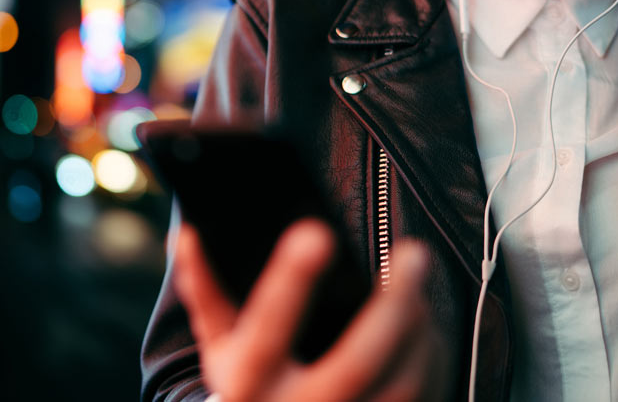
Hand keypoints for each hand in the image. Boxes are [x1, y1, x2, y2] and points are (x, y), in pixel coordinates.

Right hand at [174, 219, 447, 401]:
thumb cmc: (248, 388)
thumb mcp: (219, 348)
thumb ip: (205, 292)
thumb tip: (188, 234)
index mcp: (249, 385)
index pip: (267, 331)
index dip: (289, 283)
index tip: (316, 232)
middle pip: (356, 362)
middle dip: (392, 305)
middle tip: (415, 251)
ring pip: (401, 385)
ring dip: (419, 329)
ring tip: (421, 285)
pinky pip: (421, 401)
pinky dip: (430, 359)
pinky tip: (426, 328)